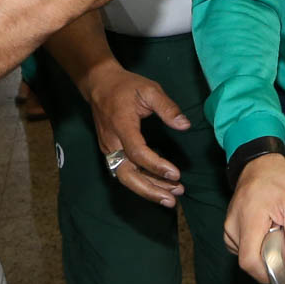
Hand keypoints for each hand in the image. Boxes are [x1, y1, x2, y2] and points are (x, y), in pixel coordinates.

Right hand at [81, 64, 190, 206]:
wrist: (99, 84)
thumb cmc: (126, 86)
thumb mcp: (149, 89)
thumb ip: (167, 107)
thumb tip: (185, 125)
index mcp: (121, 125)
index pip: (137, 152)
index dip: (156, 165)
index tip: (176, 173)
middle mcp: (112, 142)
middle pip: (127, 174)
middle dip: (150, 189)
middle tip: (173, 198)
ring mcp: (109, 149)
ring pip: (125, 177)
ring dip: (147, 189)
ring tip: (171, 197)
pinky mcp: (111, 152)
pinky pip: (125, 172)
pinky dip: (141, 182)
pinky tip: (159, 186)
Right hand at [224, 153, 284, 283]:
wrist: (260, 165)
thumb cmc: (280, 182)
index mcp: (249, 219)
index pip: (249, 261)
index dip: (267, 273)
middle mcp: (232, 226)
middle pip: (249, 261)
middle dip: (270, 260)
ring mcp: (228, 228)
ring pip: (247, 256)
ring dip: (264, 252)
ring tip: (275, 232)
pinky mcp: (229, 229)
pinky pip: (244, 249)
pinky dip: (257, 247)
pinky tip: (266, 231)